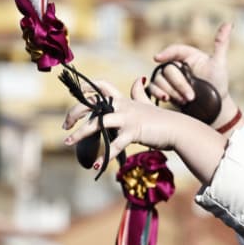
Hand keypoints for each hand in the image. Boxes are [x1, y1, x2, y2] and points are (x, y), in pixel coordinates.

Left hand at [63, 78, 196, 169]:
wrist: (178, 129)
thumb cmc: (162, 119)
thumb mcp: (147, 103)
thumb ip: (139, 92)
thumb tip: (139, 79)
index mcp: (123, 99)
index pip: (101, 86)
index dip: (86, 87)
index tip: (74, 93)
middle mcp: (122, 106)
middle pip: (91, 103)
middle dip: (74, 112)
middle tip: (65, 125)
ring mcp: (127, 118)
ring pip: (98, 123)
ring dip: (80, 133)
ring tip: (68, 142)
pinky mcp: (133, 131)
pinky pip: (115, 145)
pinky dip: (105, 156)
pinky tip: (97, 165)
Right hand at [149, 22, 238, 128]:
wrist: (213, 106)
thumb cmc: (218, 83)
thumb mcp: (220, 64)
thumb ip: (221, 44)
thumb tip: (229, 23)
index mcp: (188, 55)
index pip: (174, 50)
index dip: (166, 53)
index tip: (158, 58)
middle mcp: (177, 64)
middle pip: (168, 68)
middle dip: (179, 83)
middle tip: (191, 96)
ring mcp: (169, 78)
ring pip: (159, 79)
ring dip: (171, 91)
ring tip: (185, 100)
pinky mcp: (164, 90)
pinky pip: (152, 88)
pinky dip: (157, 93)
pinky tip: (166, 98)